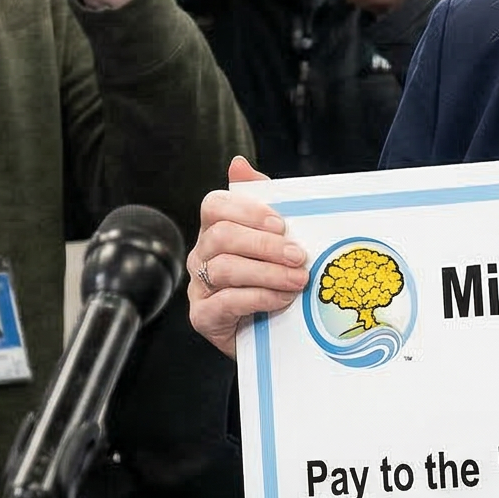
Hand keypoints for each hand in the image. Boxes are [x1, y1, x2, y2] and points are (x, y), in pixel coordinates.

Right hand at [190, 156, 308, 356]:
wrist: (272, 333)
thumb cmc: (274, 280)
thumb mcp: (277, 241)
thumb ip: (265, 203)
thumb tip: (239, 164)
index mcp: (216, 230)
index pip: (214, 205)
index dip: (247, 211)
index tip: (281, 224)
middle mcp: (202, 256)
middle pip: (221, 236)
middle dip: (265, 245)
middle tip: (299, 255)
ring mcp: (199, 287)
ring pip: (225, 268)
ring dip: (268, 273)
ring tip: (298, 279)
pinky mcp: (204, 317)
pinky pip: (226, 302)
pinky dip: (260, 298)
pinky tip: (283, 299)